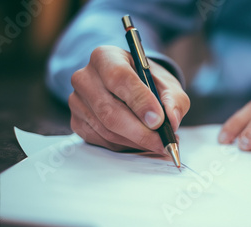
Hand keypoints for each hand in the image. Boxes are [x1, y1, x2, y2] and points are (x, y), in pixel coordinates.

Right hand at [69, 46, 189, 153]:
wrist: (133, 88)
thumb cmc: (149, 83)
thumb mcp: (168, 85)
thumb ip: (174, 100)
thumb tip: (171, 121)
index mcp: (106, 57)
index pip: (119, 78)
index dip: (140, 101)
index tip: (158, 121)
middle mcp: (85, 77)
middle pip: (109, 110)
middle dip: (140, 131)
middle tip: (163, 142)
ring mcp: (77, 101)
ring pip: (107, 130)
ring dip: (136, 141)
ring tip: (158, 143)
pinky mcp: (77, 121)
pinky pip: (102, 140)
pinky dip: (125, 146)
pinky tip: (140, 142)